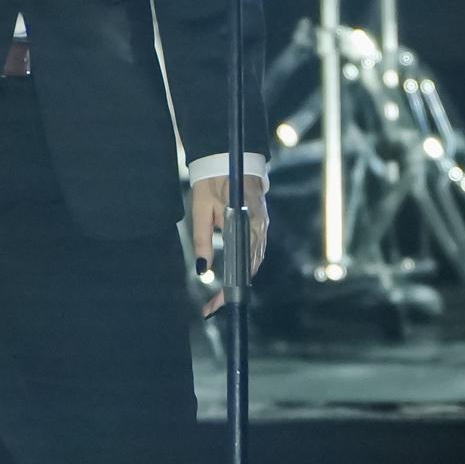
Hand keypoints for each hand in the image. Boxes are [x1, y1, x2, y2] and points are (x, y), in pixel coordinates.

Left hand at [189, 171, 269, 314]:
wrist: (228, 158)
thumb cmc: (212, 182)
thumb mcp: (201, 210)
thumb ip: (202, 240)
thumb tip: (201, 270)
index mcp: (247, 224)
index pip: (242, 267)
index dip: (229, 289)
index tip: (216, 304)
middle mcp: (260, 228)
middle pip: (251, 268)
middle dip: (233, 290)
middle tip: (213, 306)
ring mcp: (262, 225)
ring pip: (255, 261)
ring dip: (240, 278)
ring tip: (220, 296)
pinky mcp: (260, 223)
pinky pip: (256, 250)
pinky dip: (245, 264)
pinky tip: (233, 274)